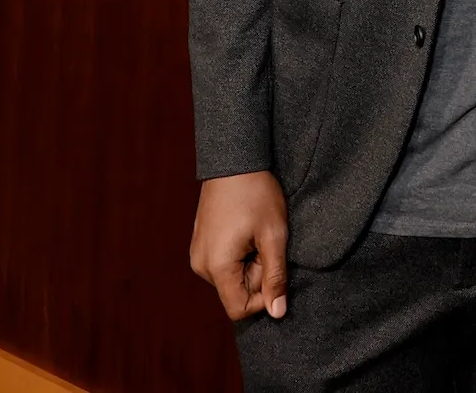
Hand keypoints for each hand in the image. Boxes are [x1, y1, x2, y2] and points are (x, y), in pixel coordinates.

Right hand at [190, 170, 289, 320]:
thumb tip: (278, 313)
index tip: (277, 270)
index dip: (264, 299)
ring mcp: (198, 255)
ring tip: (256, 233)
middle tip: (267, 242)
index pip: (239, 310)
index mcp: (217, 267)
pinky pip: (224, 264)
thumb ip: (276, 277)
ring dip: (250, 263)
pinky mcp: (200, 245)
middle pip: (236, 292)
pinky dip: (240, 254)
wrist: (234, 162)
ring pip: (231, 278)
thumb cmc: (257, 196)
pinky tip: (246, 229)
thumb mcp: (274, 236)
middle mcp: (201, 266)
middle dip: (258, 274)